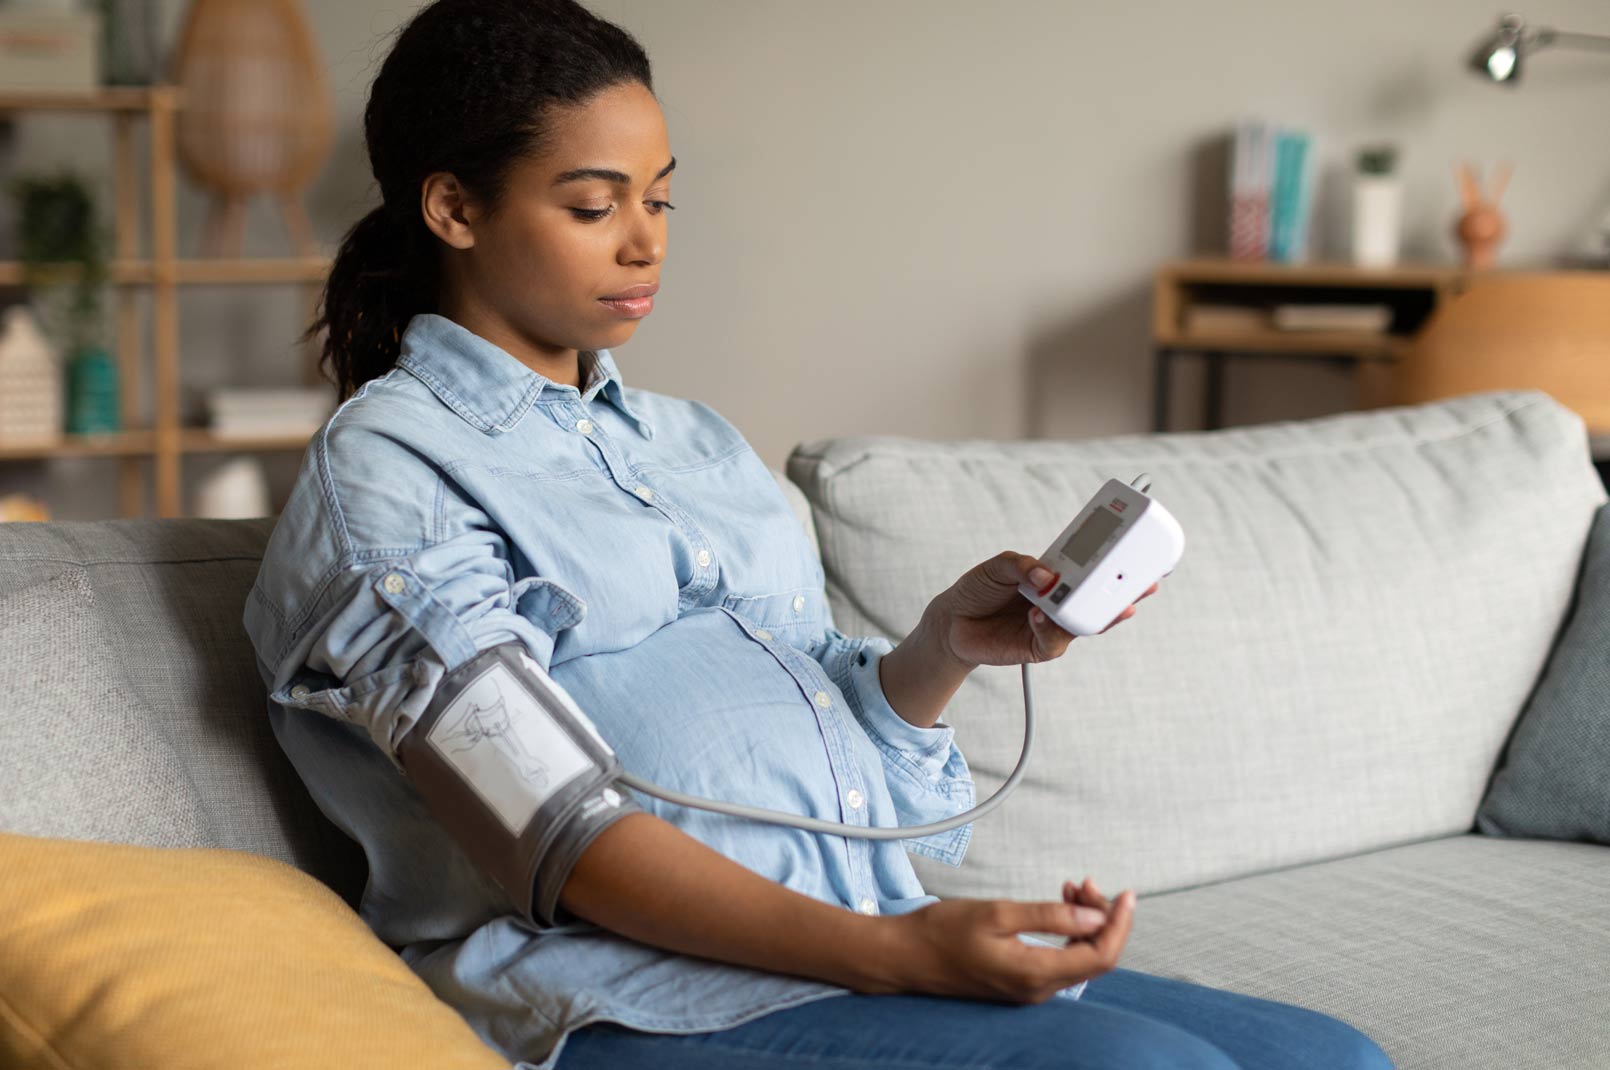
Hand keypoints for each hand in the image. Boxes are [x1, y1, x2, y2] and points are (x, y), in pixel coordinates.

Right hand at [883, 883, 1135, 1001]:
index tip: (1126, 893)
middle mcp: (1038, 990)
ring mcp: (1029, 989)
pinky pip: (1059, 959)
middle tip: (1085, 882)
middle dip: (1101, 917)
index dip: (1119, 924)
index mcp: (1035, 975)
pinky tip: (1058, 906)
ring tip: (1071, 888)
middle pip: (1094, 957)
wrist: (905, 956)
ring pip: (1078, 957)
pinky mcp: (1020, 982)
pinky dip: (1067, 931)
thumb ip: (1049, 917)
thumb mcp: (997, 914)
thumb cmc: (943, 931)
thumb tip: (1096, 918)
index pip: (1101, 956)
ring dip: (1084, 923)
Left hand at [929, 551, 1159, 668]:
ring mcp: (1053, 625)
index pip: (1093, 571)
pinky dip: (1050, 627)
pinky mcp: (1040, 646)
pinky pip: (1055, 640)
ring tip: (1095, 599)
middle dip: (1126, 593)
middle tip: (1144, 584)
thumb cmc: (979, 589)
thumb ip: (1021, 565)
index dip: (1117, 565)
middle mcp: (1061, 601)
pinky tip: (1038, 615)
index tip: (1141, 554)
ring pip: (1084, 622)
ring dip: (1094, 613)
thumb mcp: (998, 567)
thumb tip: (1045, 575)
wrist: (953, 621)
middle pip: (1101, 600)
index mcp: (1058, 577)